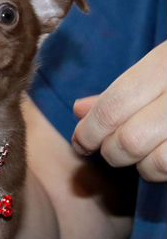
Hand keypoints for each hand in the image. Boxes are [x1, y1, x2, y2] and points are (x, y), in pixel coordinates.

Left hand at [72, 41, 166, 181]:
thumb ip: (121, 90)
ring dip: (141, 166)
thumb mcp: (161, 67)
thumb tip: (79, 110)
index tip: (81, 143)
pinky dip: (164, 171)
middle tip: (109, 150)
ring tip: (142, 155)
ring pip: (155, 163)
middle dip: (110, 152)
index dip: (89, 131)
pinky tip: (164, 158)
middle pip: (129, 140)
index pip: (114, 106)